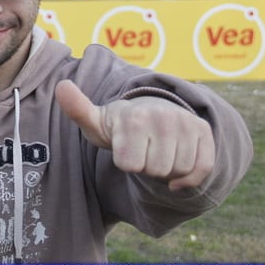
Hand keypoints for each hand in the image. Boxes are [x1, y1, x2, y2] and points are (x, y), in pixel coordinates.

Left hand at [55, 80, 214, 189]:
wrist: (149, 113)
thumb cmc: (119, 126)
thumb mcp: (95, 121)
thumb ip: (77, 109)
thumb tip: (61, 86)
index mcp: (133, 117)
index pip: (129, 164)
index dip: (125, 162)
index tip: (124, 147)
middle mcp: (163, 117)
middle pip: (155, 170)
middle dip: (147, 166)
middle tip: (143, 149)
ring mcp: (186, 123)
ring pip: (177, 170)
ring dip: (167, 169)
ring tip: (158, 151)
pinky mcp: (203, 132)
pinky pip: (201, 169)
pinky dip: (188, 178)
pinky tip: (176, 171)